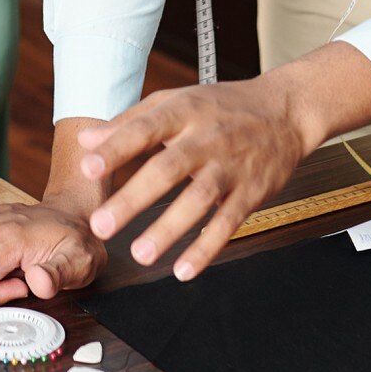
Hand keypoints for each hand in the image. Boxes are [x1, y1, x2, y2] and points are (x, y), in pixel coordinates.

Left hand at [74, 79, 314, 282]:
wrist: (285, 111)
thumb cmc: (221, 107)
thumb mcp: (175, 101)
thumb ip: (129, 122)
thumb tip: (86, 142)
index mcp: (183, 112)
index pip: (144, 129)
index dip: (117, 148)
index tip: (88, 168)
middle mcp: (206, 139)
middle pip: (168, 169)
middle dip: (133, 199)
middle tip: (101, 225)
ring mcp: (231, 167)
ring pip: (198, 199)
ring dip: (169, 229)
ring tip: (139, 254)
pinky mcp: (251, 192)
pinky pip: (228, 223)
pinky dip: (206, 248)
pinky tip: (183, 270)